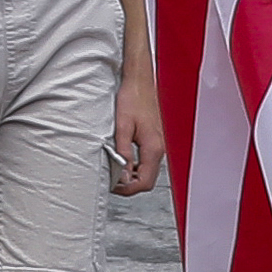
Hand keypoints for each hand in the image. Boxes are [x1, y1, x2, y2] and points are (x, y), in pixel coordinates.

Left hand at [104, 83, 162, 197]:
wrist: (140, 82)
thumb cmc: (133, 98)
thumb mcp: (123, 126)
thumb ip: (123, 152)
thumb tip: (122, 173)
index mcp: (153, 147)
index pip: (145, 182)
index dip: (128, 189)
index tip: (114, 185)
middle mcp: (159, 149)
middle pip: (148, 181)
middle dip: (130, 185)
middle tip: (112, 180)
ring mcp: (159, 145)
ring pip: (148, 173)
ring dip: (132, 177)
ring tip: (115, 171)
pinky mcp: (155, 141)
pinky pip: (147, 162)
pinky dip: (136, 167)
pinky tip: (124, 161)